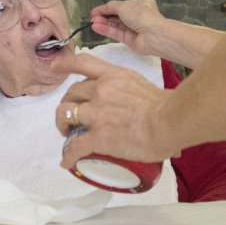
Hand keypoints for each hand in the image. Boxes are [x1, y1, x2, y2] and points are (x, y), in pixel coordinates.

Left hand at [53, 53, 176, 166]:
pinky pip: (74, 146)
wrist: (169, 121)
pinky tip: (67, 161)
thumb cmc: (168, 107)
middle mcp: (100, 90)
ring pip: (65, 115)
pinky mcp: (97, 136)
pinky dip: (68, 155)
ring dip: (63, 126)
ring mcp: (96, 113)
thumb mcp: (147, 88)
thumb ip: (141, 98)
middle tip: (72, 116)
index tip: (56, 68)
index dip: (65, 65)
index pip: (83, 63)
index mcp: (113, 76)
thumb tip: (155, 117)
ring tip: (67, 135)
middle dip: (67, 104)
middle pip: (70, 93)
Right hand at [90, 0, 165, 56]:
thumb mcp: (124, 6)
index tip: (96, 11)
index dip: (108, 8)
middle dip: (105, 16)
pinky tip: (96, 28)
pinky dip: (106, 30)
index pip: (121, 5)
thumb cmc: (142, 16)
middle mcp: (137, 16)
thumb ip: (111, 7)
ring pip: (116, 25)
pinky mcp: (130, 39)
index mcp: (140, 4)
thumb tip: (101, 8)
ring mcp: (134, 28)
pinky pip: (116, 33)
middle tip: (93, 17)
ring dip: (104, 23)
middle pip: (117, 16)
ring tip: (93, 23)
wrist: (153, 35)